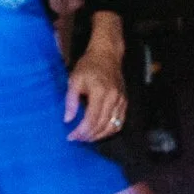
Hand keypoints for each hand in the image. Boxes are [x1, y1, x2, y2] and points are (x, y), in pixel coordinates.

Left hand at [64, 13, 128, 142]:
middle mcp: (114, 98)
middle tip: (77, 139)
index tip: (71, 136)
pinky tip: (100, 132)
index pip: (91, 119)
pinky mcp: (125, 102)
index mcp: (100, 92)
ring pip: (113, 126)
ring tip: (87, 137)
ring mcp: (121, 101)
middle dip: (88, 136)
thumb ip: (71, 100)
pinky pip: (120, 122)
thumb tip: (68, 119)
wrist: (107, 55)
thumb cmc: (88, 66)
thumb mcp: (74, 79)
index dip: (81, 131)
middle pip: (102, 125)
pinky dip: (110, 130)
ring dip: (99, 135)